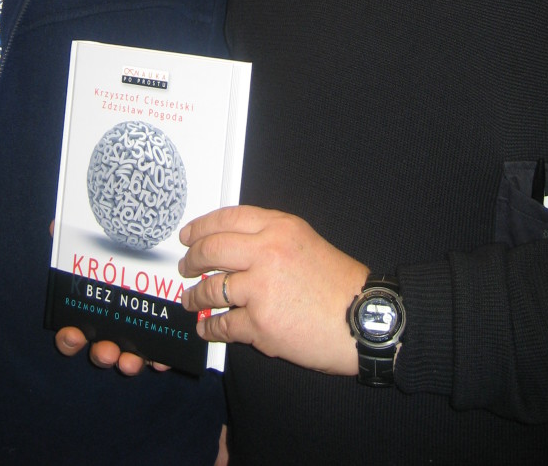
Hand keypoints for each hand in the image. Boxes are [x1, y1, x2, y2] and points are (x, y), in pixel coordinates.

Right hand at [49, 222, 167, 374]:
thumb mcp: (95, 241)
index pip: (72, 335)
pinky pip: (158, 355)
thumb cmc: (117, 249)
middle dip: (101, 355)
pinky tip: (161, 359)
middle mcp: (111, 328)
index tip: (73, 334)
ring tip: (130, 359)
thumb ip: (74, 236)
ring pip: (127, 359)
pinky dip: (158, 360)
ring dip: (127, 363)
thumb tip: (54, 227)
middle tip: (107, 350)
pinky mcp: (160, 335)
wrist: (150, 234)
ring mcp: (135, 335)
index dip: (69, 340)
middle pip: (101, 351)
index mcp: (92, 312)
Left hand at [179, 205, 367, 374]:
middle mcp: (267, 252)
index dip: (201, 226)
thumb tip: (233, 244)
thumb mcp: (306, 241)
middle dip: (192, 259)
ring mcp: (261, 289)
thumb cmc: (339, 285)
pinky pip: (222, 324)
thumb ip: (271, 237)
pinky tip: (206, 328)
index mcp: (280, 228)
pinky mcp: (260, 324)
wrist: (362, 321)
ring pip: (210, 288)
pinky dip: (209, 328)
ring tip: (191, 300)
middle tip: (185, 266)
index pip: (228, 219)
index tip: (188, 234)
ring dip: (195, 296)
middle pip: (211, 249)